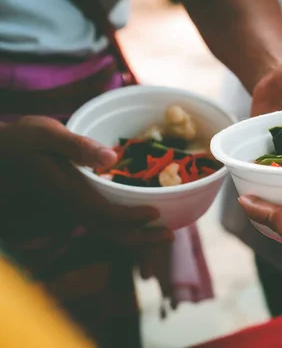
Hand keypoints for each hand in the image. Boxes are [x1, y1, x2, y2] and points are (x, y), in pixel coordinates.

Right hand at [0, 116, 173, 247]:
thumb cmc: (19, 141)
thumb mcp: (45, 133)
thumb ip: (76, 146)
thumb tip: (111, 158)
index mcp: (67, 192)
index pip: (104, 214)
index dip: (131, 218)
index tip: (156, 215)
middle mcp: (69, 208)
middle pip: (108, 232)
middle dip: (140, 239)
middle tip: (171, 237)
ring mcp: (68, 211)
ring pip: (104, 232)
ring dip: (134, 237)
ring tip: (161, 234)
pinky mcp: (69, 208)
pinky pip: (99, 225)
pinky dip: (122, 228)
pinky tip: (139, 221)